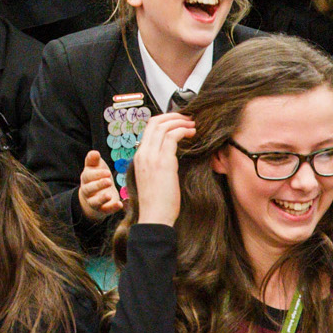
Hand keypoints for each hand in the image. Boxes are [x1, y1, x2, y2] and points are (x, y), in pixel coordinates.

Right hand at [78, 149, 123, 220]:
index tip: (107, 172)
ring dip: (101, 199)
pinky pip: (105, 210)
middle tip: (109, 181)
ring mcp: (94, 201)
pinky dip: (112, 208)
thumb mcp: (95, 166)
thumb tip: (95, 152)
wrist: (96, 193)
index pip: (88, 176)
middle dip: (98, 185)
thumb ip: (93, 159)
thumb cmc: (97, 175)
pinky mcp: (102, 209)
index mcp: (86, 178)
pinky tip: (120, 204)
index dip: (97, 174)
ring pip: (95, 202)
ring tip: (109, 195)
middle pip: (89, 189)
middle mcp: (87, 190)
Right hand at [132, 111, 196, 226]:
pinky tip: (192, 134)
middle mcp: (143, 153)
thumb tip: (171, 156)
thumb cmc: (157, 202)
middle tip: (187, 119)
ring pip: (164, 126)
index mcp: (139, 156)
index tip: (178, 122)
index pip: (149, 129)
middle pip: (155, 122)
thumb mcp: (152, 178)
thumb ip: (157, 164)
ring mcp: (152, 156)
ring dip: (180, 122)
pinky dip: (183, 131)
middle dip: (173, 116)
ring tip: (192, 125)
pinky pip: (172, 137)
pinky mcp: (163, 162)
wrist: (154, 216)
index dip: (164, 121)